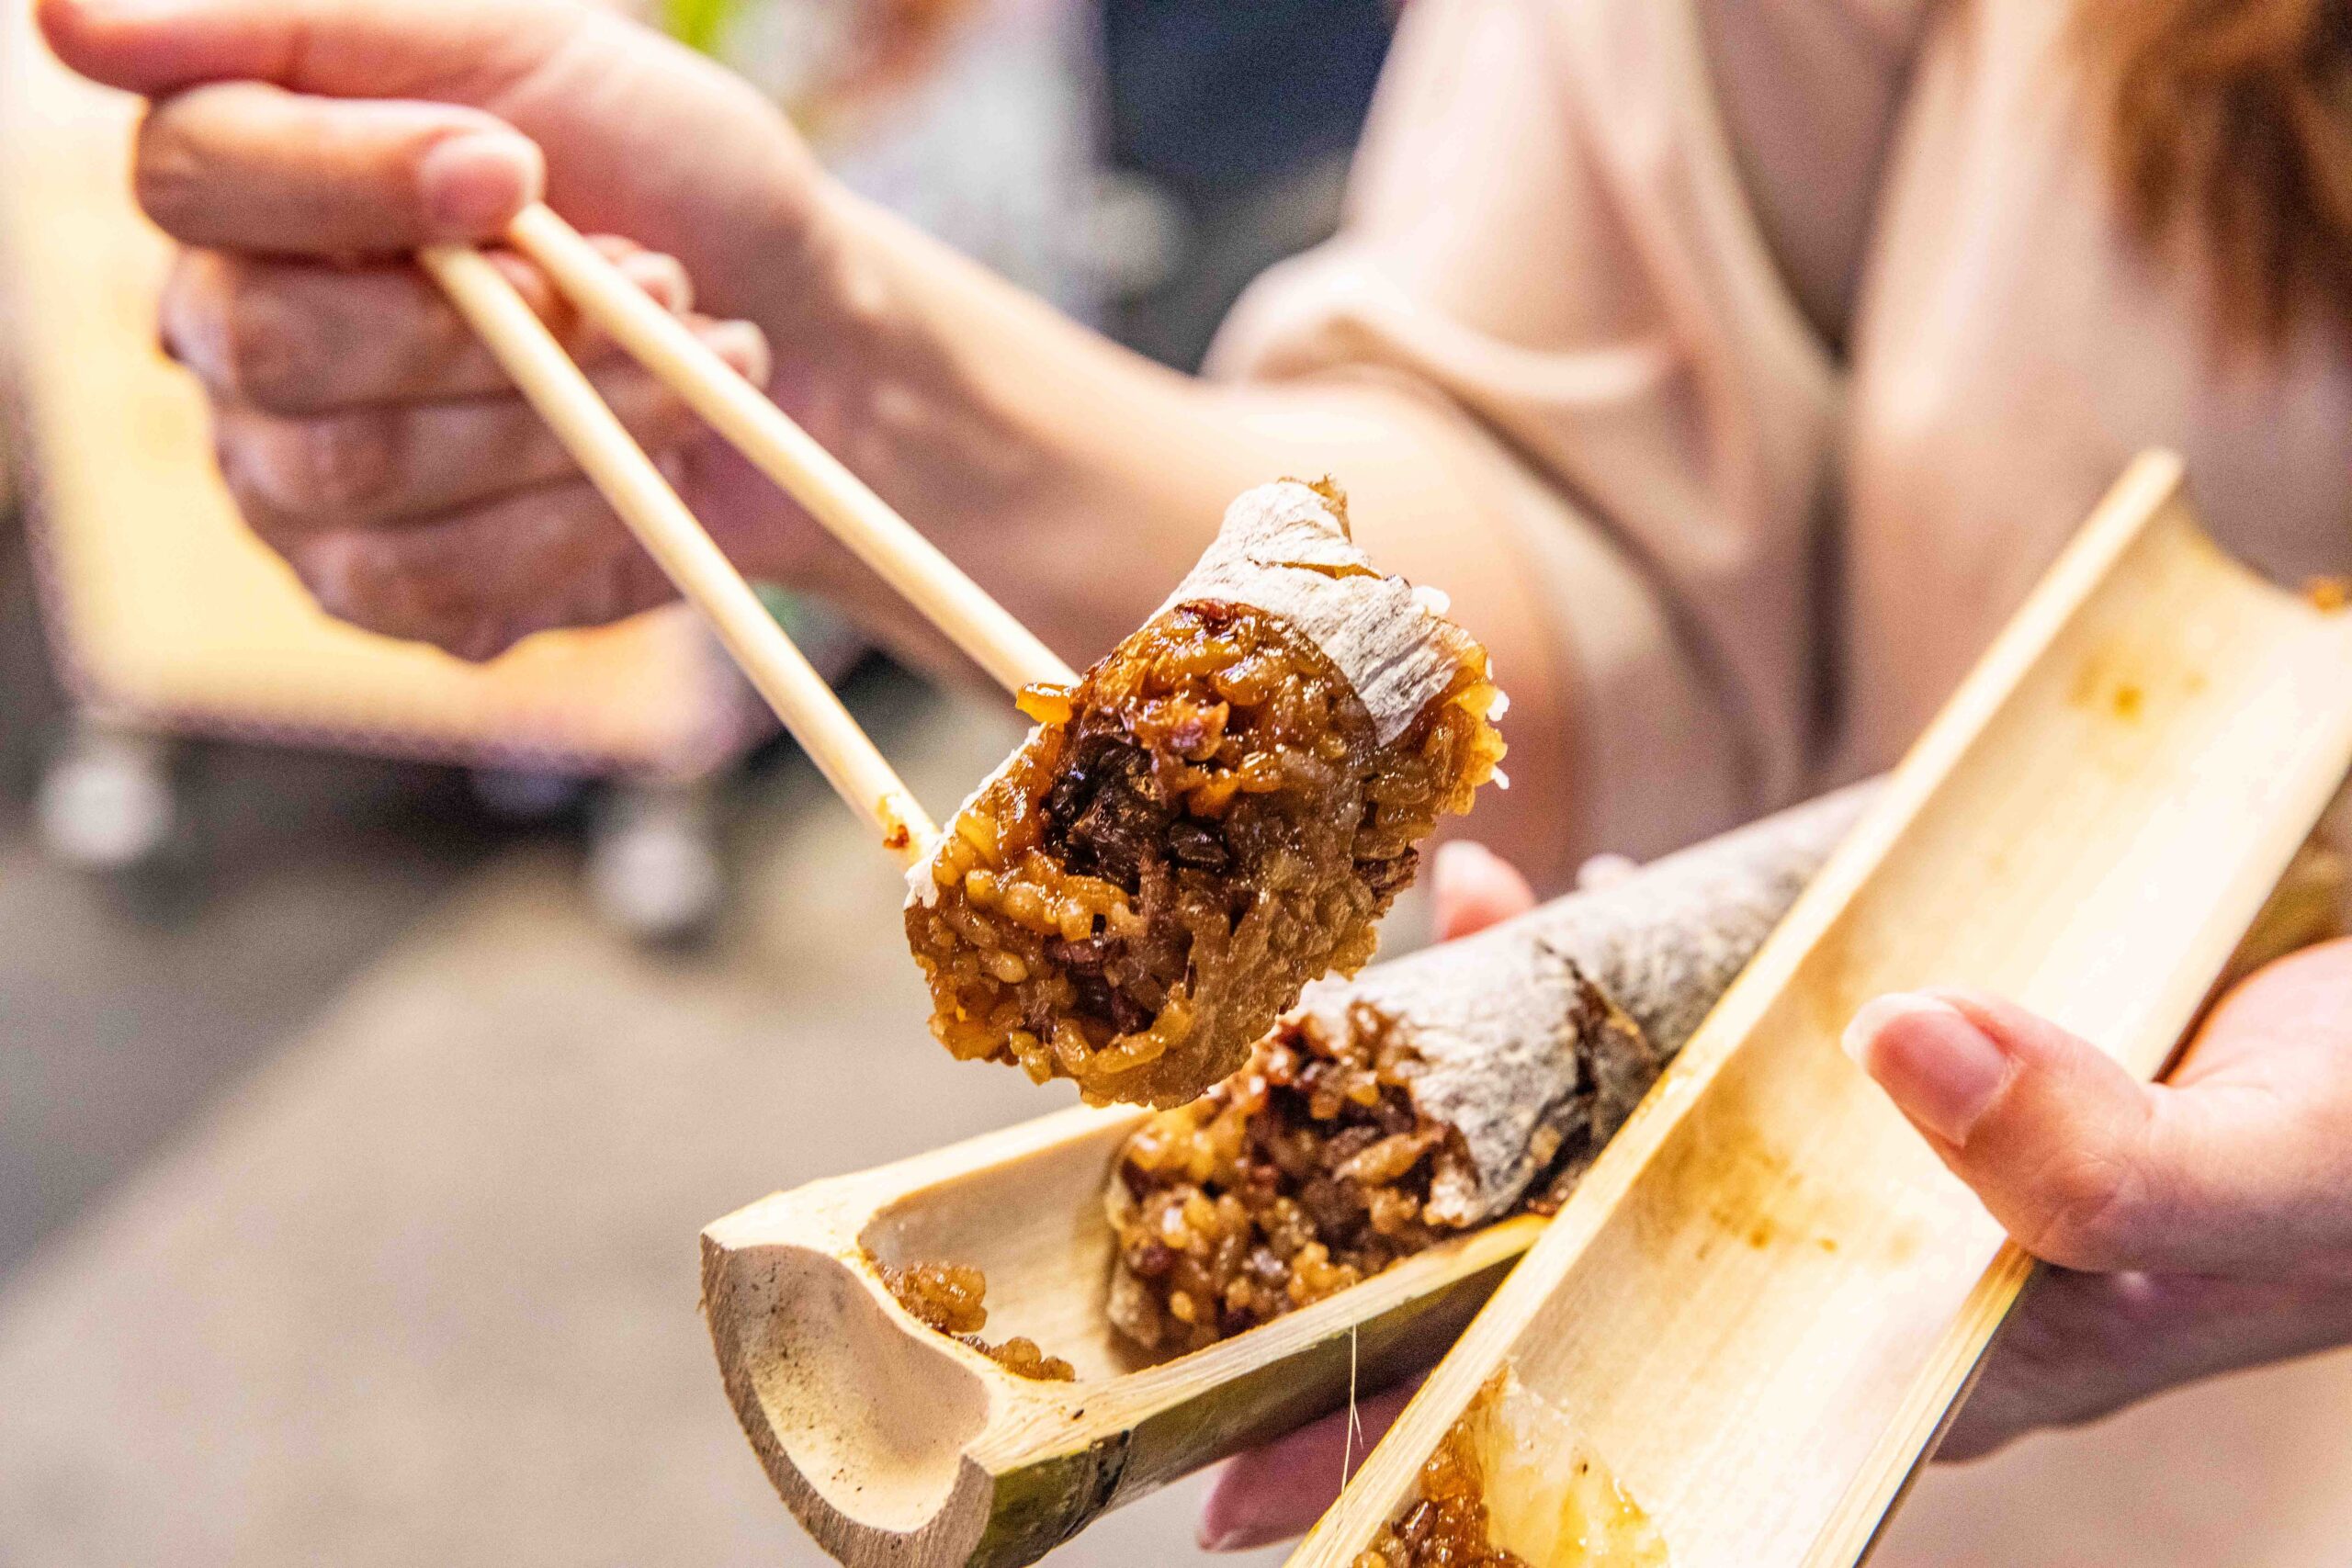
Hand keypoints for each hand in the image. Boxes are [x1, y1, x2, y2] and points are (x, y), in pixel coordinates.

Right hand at [40, 0, 851, 657]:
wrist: (809, 336)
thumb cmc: (665, 178)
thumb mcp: (522, 46)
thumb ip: (314, 28)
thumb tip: (66, 18)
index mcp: (248, 183)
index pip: (199, 175)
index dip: (361, 181)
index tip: (515, 170)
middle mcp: (233, 339)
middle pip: (279, 350)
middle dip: (501, 324)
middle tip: (650, 280)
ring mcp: (297, 481)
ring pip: (369, 475)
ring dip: (572, 419)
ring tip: (685, 363)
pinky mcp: (387, 595)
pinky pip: (438, 588)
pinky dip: (579, 522)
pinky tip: (653, 465)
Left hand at [1198, 842, 2351, 1549]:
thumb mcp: (2271, 1173)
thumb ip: (2112, 1157)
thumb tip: (1905, 1046)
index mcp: (1914, 1345)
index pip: (1629, 1408)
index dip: (1453, 1439)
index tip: (1269, 1488)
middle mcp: (1843, 1263)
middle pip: (1568, 1278)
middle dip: (1394, 1271)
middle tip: (1208, 1266)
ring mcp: (1840, 1149)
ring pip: (1604, 1134)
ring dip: (1473, 1079)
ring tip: (1358, 1011)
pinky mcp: (1855, 1041)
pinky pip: (1680, 1013)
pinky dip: (1593, 963)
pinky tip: (1534, 904)